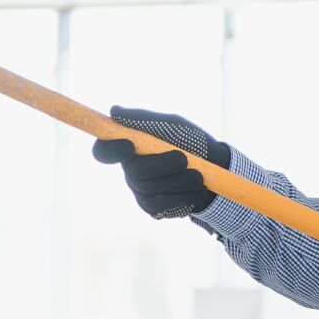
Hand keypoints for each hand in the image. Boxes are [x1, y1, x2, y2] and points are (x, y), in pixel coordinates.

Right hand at [92, 107, 229, 218]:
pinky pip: (161, 206)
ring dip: (178, 182)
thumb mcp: (172, 124)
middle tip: (184, 160)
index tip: (130, 146)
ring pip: (151, 190)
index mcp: (129, 146)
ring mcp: (140, 190)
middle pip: (135, 172)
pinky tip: (197, 190)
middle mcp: (130, 169)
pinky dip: (183, 197)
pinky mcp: (152, 207)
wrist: (214, 168)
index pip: (104, 151)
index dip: (110, 150)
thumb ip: (144, 120)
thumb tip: (114, 112)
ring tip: (199, 177)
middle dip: (162, 166)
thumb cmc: (191, 141)